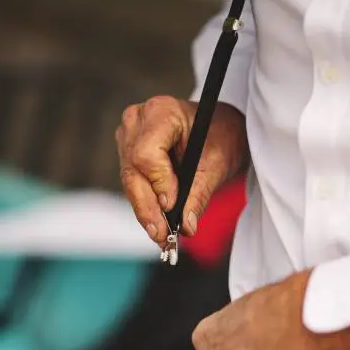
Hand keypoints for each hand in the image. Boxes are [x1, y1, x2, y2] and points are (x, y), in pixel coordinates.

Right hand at [116, 96, 247, 245]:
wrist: (219, 130)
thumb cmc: (222, 136)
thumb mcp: (218, 164)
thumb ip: (199, 194)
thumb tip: (187, 226)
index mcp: (161, 111)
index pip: (147, 153)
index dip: (158, 183)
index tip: (172, 207)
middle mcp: (137, 121)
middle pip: (133, 171)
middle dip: (148, 207)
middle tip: (162, 236)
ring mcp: (128, 137)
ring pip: (130, 182)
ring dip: (146, 211)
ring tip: (162, 238)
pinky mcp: (128, 154)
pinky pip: (133, 185)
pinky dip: (146, 206)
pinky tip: (158, 227)